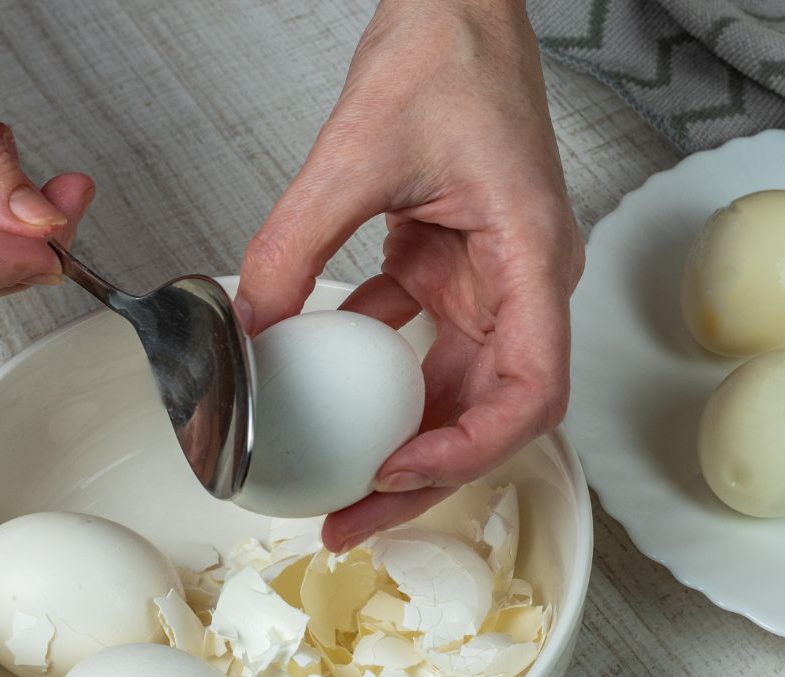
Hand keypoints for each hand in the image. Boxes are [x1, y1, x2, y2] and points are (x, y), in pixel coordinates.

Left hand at [235, 0, 582, 550]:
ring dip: (399, 438)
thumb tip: (253, 327)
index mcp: (531, 260)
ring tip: (339, 481)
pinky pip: (419, 341)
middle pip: (489, 412)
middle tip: (352, 518)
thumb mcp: (356, 150)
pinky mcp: (454, 266)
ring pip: (454, 389)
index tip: (396, 470)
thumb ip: (296, 244)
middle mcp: (523, 283)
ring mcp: (490, 279)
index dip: (470, 449)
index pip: (531, 392)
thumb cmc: (450, 56)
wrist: (456, 9)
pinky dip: (374, 372)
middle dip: (423, 476)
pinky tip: (324, 385)